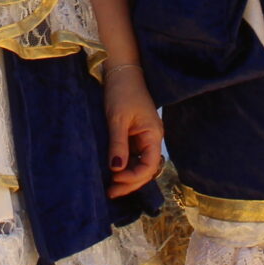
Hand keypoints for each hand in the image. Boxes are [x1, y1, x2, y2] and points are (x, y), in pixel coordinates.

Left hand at [103, 65, 162, 197]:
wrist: (121, 71)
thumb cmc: (122, 92)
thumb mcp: (118, 118)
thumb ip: (118, 144)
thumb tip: (116, 169)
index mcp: (153, 135)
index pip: (150, 165)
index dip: (134, 177)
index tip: (115, 180)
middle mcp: (151, 139)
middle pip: (146, 170)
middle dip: (129, 183)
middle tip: (110, 193)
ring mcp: (143, 138)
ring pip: (139, 165)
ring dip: (126, 178)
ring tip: (110, 189)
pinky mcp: (133, 135)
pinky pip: (132, 157)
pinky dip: (124, 167)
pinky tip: (112, 174)